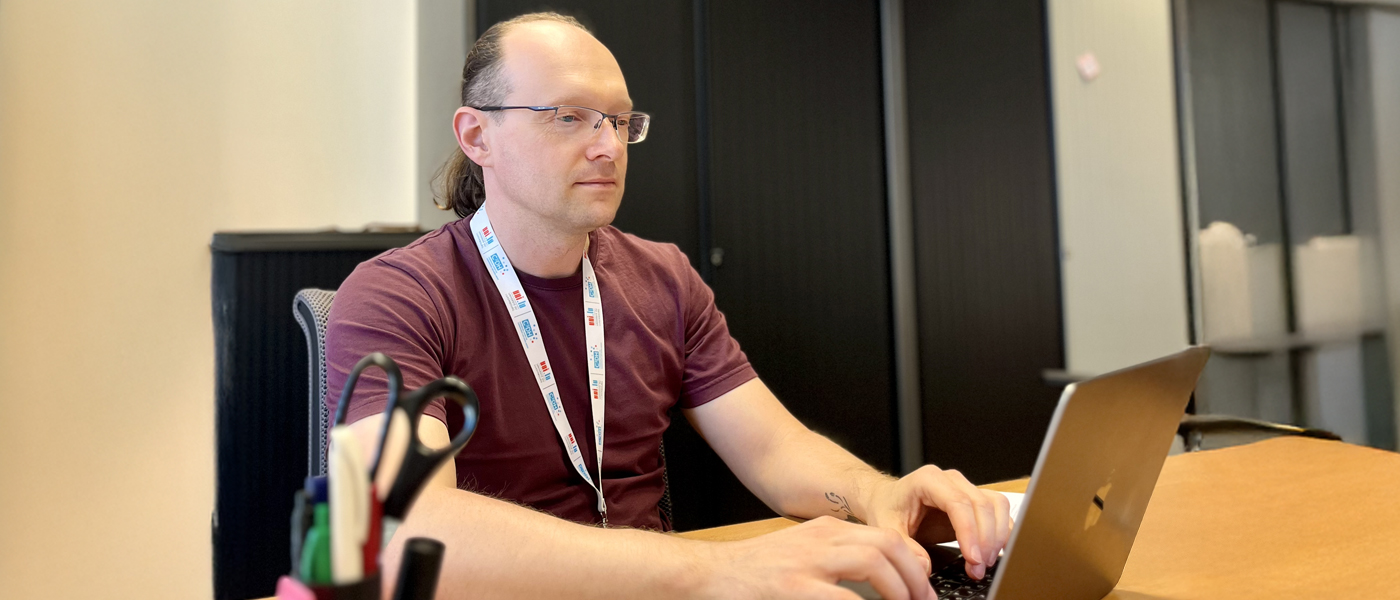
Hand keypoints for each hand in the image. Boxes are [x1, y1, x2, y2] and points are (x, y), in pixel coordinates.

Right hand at [699, 516, 935, 599]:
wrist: (709, 575)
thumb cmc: (754, 574)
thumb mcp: (801, 557)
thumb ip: (835, 565)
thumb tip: (875, 587)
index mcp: (826, 531)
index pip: (885, 537)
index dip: (913, 564)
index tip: (922, 589)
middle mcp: (821, 539)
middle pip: (888, 544)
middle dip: (916, 576)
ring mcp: (808, 562)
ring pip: (874, 562)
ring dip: (900, 588)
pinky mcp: (794, 586)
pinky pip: (845, 598)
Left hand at [862, 466, 1012, 579]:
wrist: (888, 499)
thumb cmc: (887, 508)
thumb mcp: (887, 527)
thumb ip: (904, 546)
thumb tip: (924, 565)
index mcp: (928, 480)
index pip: (958, 503)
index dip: (970, 532)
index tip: (973, 558)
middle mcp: (951, 480)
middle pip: (982, 505)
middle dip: (985, 541)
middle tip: (978, 569)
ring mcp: (965, 487)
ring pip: (996, 506)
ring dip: (997, 536)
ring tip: (985, 563)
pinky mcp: (974, 499)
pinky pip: (998, 510)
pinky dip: (1001, 532)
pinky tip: (994, 552)